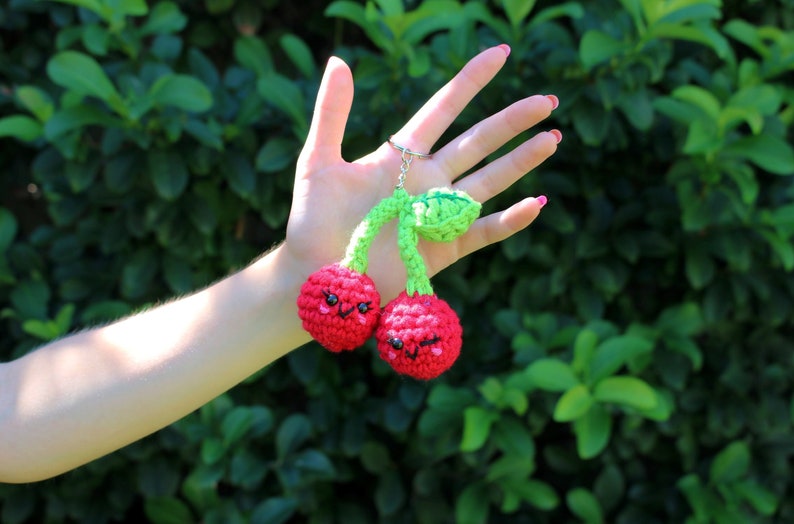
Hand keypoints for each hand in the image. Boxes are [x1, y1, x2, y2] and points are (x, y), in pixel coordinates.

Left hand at [284, 45, 560, 300]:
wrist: (315, 276)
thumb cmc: (311, 221)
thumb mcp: (317, 163)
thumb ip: (331, 114)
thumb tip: (338, 61)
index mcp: (400, 156)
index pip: (444, 108)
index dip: (471, 81)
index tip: (501, 53)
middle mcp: (426, 180)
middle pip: (478, 141)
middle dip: (512, 120)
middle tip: (548, 100)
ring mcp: (437, 214)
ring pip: (489, 180)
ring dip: (521, 161)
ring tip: (552, 139)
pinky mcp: (443, 249)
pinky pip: (484, 232)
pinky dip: (511, 220)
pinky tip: (536, 202)